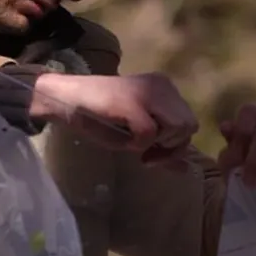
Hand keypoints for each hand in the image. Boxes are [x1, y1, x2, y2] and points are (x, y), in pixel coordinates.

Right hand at [29, 70, 198, 158]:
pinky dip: (137, 144)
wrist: (66, 100)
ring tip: (134, 145)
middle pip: (189, 126)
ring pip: (177, 127)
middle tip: (147, 155)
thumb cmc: (98, 117)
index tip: (153, 155)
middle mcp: (161, 86)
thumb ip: (162, 148)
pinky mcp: (133, 102)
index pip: (189, 122)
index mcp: (165, 89)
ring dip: (156, 144)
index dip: (175, 145)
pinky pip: (150, 134)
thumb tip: (185, 169)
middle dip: (171, 147)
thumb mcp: (136, 134)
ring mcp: (148, 92)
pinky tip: (123, 141)